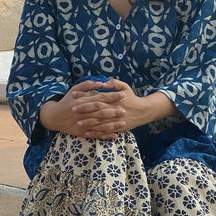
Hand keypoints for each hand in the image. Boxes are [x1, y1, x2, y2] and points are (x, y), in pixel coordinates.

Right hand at [38, 83, 125, 139]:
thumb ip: (87, 85)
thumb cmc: (67, 101)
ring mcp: (82, 124)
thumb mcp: (74, 89)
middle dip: (113, 111)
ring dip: (112, 125)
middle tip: (125, 110)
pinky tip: (115, 135)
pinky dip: (105, 136)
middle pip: (100, 112)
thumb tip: (101, 83)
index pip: (100, 98)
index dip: (111, 96)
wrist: (54, 116)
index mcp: (82, 100)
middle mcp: (83, 112)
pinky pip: (95, 135)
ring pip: (99, 125)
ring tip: (123, 123)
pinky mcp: (82, 133)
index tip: (122, 95)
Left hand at [39, 79, 175, 139]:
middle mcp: (113, 109)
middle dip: (84, 110)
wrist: (143, 111)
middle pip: (97, 109)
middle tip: (73, 110)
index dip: (85, 96)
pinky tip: (87, 133)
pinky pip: (105, 131)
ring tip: (78, 124)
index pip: (96, 96)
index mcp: (113, 98)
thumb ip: (113, 83)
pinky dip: (96, 133)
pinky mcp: (117, 128)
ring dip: (88, 123)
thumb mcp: (125, 86)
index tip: (74, 95)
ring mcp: (115, 119)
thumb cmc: (132, 98)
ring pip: (100, 121)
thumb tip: (102, 82)